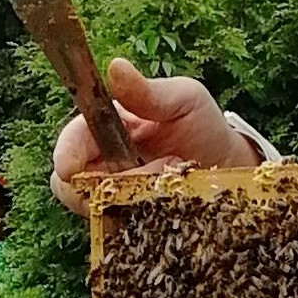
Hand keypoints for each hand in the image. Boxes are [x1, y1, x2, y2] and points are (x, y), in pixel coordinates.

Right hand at [49, 61, 253, 214]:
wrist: (230, 167)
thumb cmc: (203, 125)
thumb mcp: (184, 99)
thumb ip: (148, 91)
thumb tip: (114, 66)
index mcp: (107, 127)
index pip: (73, 140)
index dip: (67, 153)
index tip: (71, 169)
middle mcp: (103, 163)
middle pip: (70, 183)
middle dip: (102, 185)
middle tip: (153, 175)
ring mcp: (114, 197)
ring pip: (95, 210)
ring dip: (128, 201)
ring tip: (168, 184)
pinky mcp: (130, 223)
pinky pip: (118, 231)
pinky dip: (135, 224)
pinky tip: (166, 209)